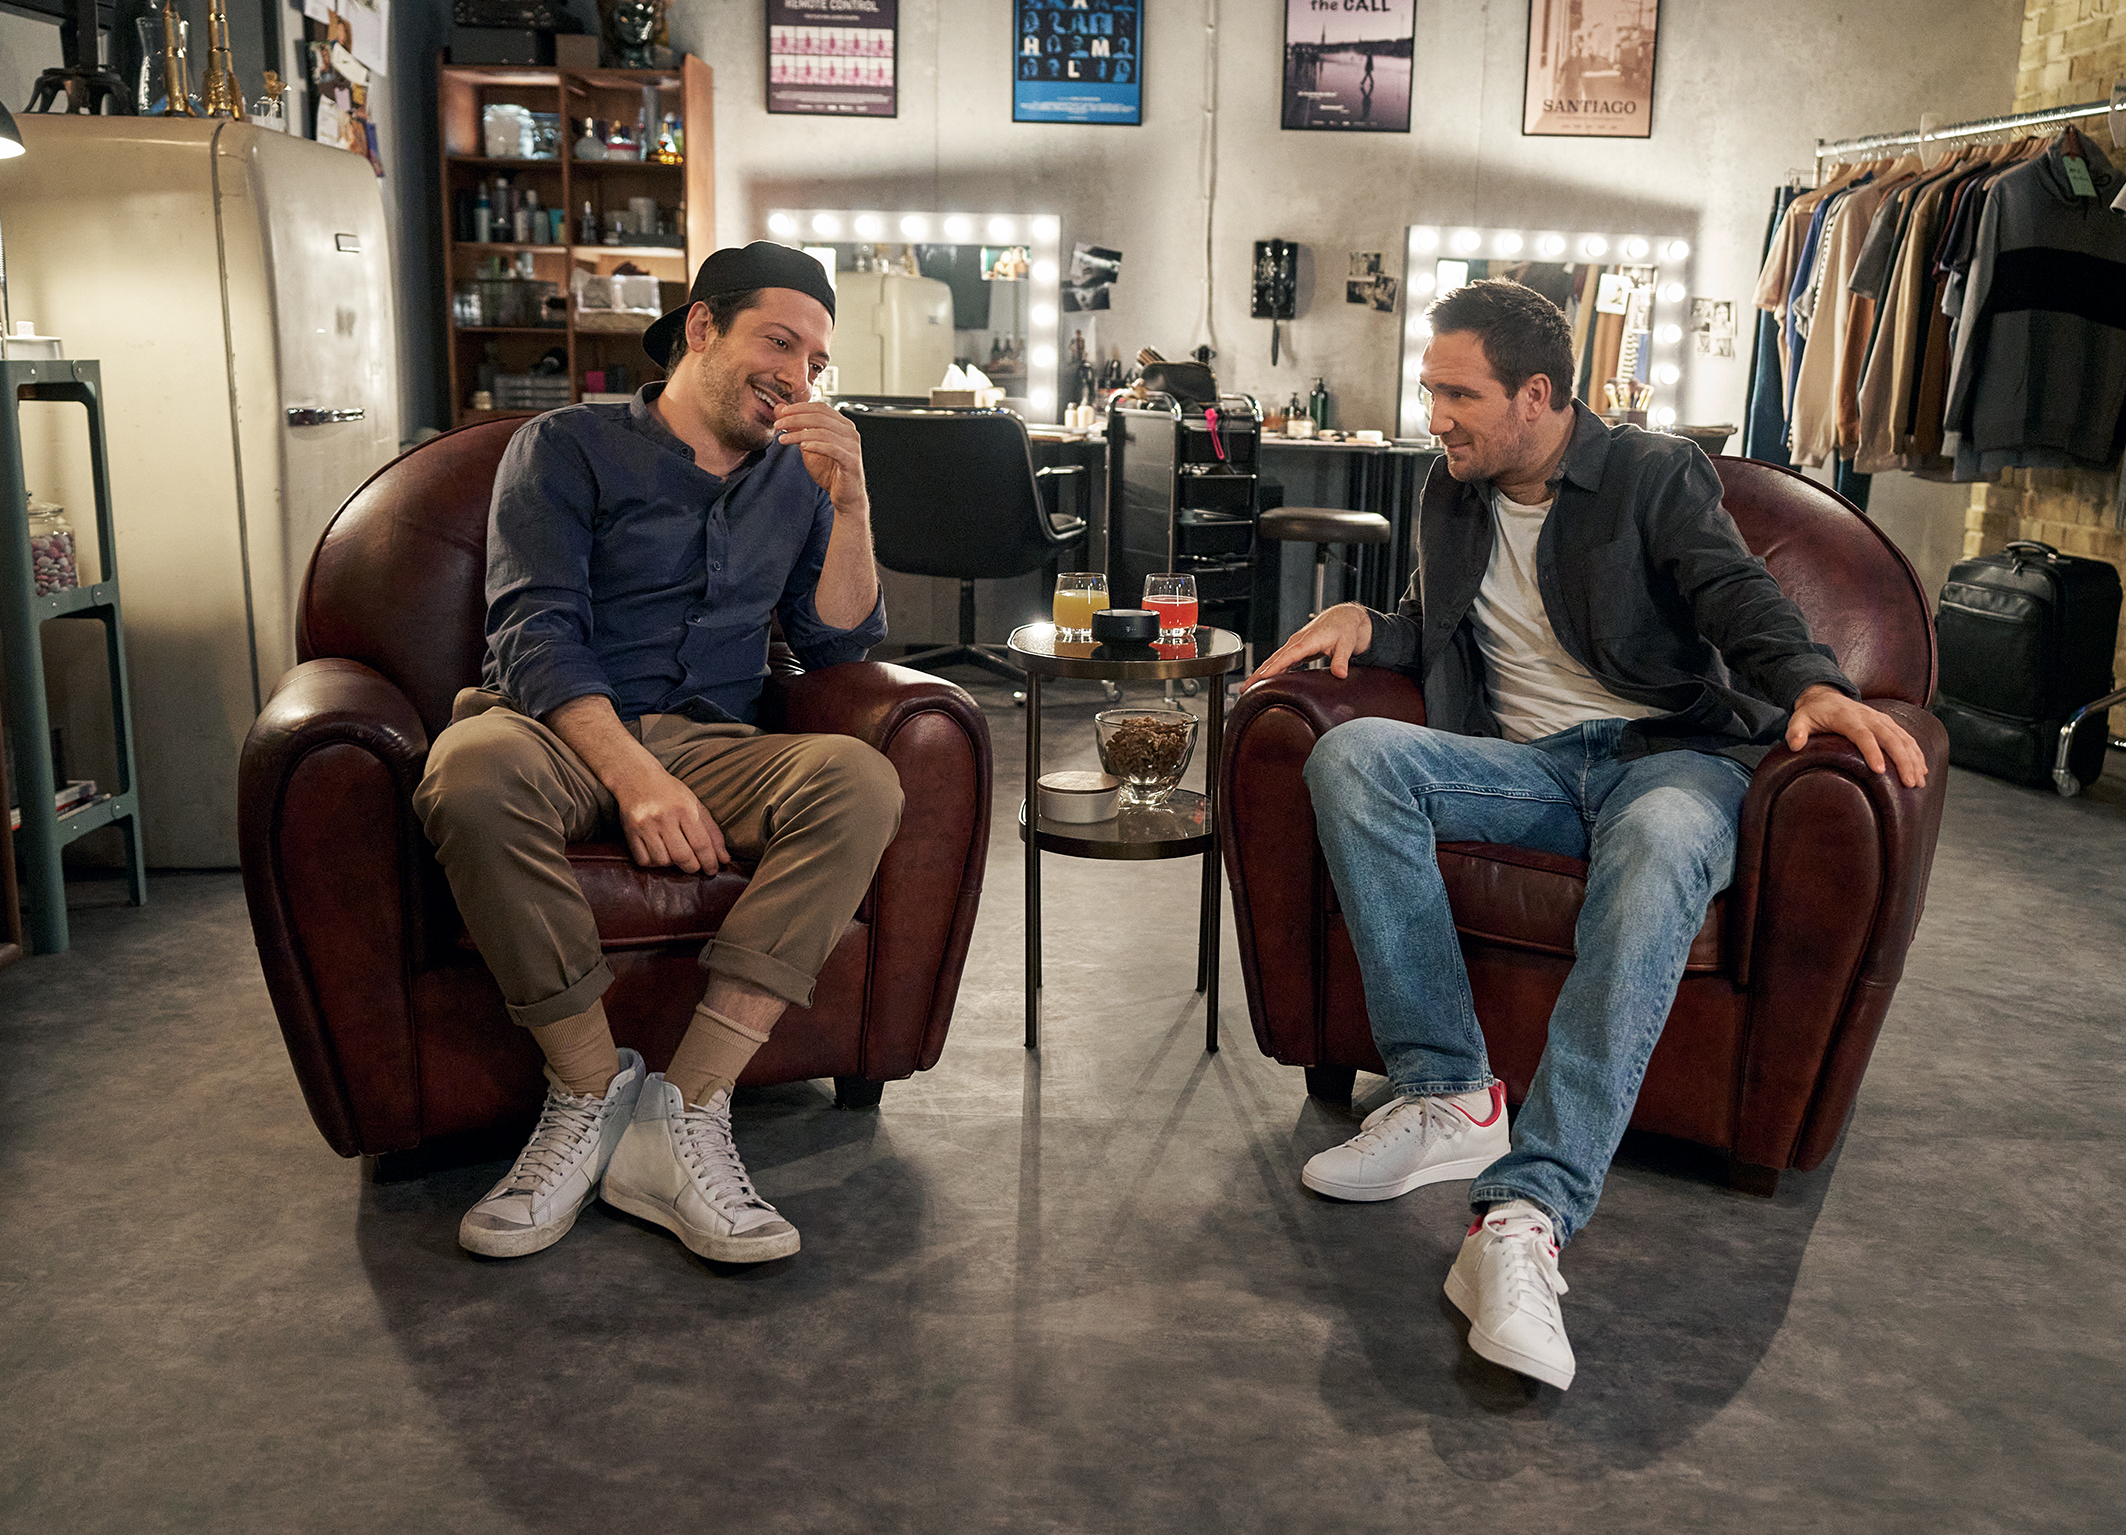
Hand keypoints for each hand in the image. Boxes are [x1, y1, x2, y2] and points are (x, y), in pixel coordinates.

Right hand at [611, 759, 728, 872]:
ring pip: (663, 861)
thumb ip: (712, 832)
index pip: (701, 844)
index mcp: (685, 809)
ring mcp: (645, 825)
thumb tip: (725, 859)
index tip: (712, 870)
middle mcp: (664, 817)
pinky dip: (654, 863)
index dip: (709, 861)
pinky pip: (644, 860)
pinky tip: (659, 852)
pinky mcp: (630, 832)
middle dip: (693, 867)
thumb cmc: (671, 793)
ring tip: (675, 854)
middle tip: (695, 866)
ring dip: (672, 864)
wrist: (636, 777)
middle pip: (682, 856)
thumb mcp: (696, 805)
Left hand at [774, 399, 867, 513]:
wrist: (845, 496)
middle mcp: (850, 432)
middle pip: (820, 417)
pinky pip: (832, 448)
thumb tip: (780, 409)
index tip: (782, 412)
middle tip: (778, 424)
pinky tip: (803, 447)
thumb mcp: (808, 447)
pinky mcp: (851, 460)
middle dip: (796, 419)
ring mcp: (852, 446)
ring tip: (784, 439)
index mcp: (842, 425)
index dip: (800, 407)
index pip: (821, 408)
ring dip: (800, 434)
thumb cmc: (830, 472)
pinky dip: (816, 446)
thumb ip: (796, 428)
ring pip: (823, 432)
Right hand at [1245, 603, 1373, 683]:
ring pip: (1273, 660)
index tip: (1261, 677)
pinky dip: (1270, 670)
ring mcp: (1295, 645)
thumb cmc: (1344, 629)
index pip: (1287, 655)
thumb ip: (1341, 660)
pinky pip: (1279, 661)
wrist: (1344, 618)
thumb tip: (1340, 674)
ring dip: (1260, 673)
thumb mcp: (1347, 644)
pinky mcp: (1296, 650)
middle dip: (1258, 673)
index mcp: (1307, 640)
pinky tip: (1263, 681)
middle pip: (1274, 659)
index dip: (1274, 667)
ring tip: (1248, 688)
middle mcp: (1297, 642)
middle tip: (1245, 688)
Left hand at [1784, 684, 1927, 788]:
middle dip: (1902, 760)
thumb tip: (1794, 745)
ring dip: (1913, 759)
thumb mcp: (1799, 719)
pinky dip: (1916, 753)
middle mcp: (1869, 717)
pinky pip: (1906, 738)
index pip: (1863, 735)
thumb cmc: (1813, 713)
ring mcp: (1881, 720)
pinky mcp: (1888, 724)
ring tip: (1918, 782)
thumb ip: (1796, 731)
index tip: (1880, 770)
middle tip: (1909, 783)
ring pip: (1903, 739)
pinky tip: (1922, 770)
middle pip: (1890, 738)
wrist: (1826, 696)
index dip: (1872, 752)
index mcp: (1848, 718)